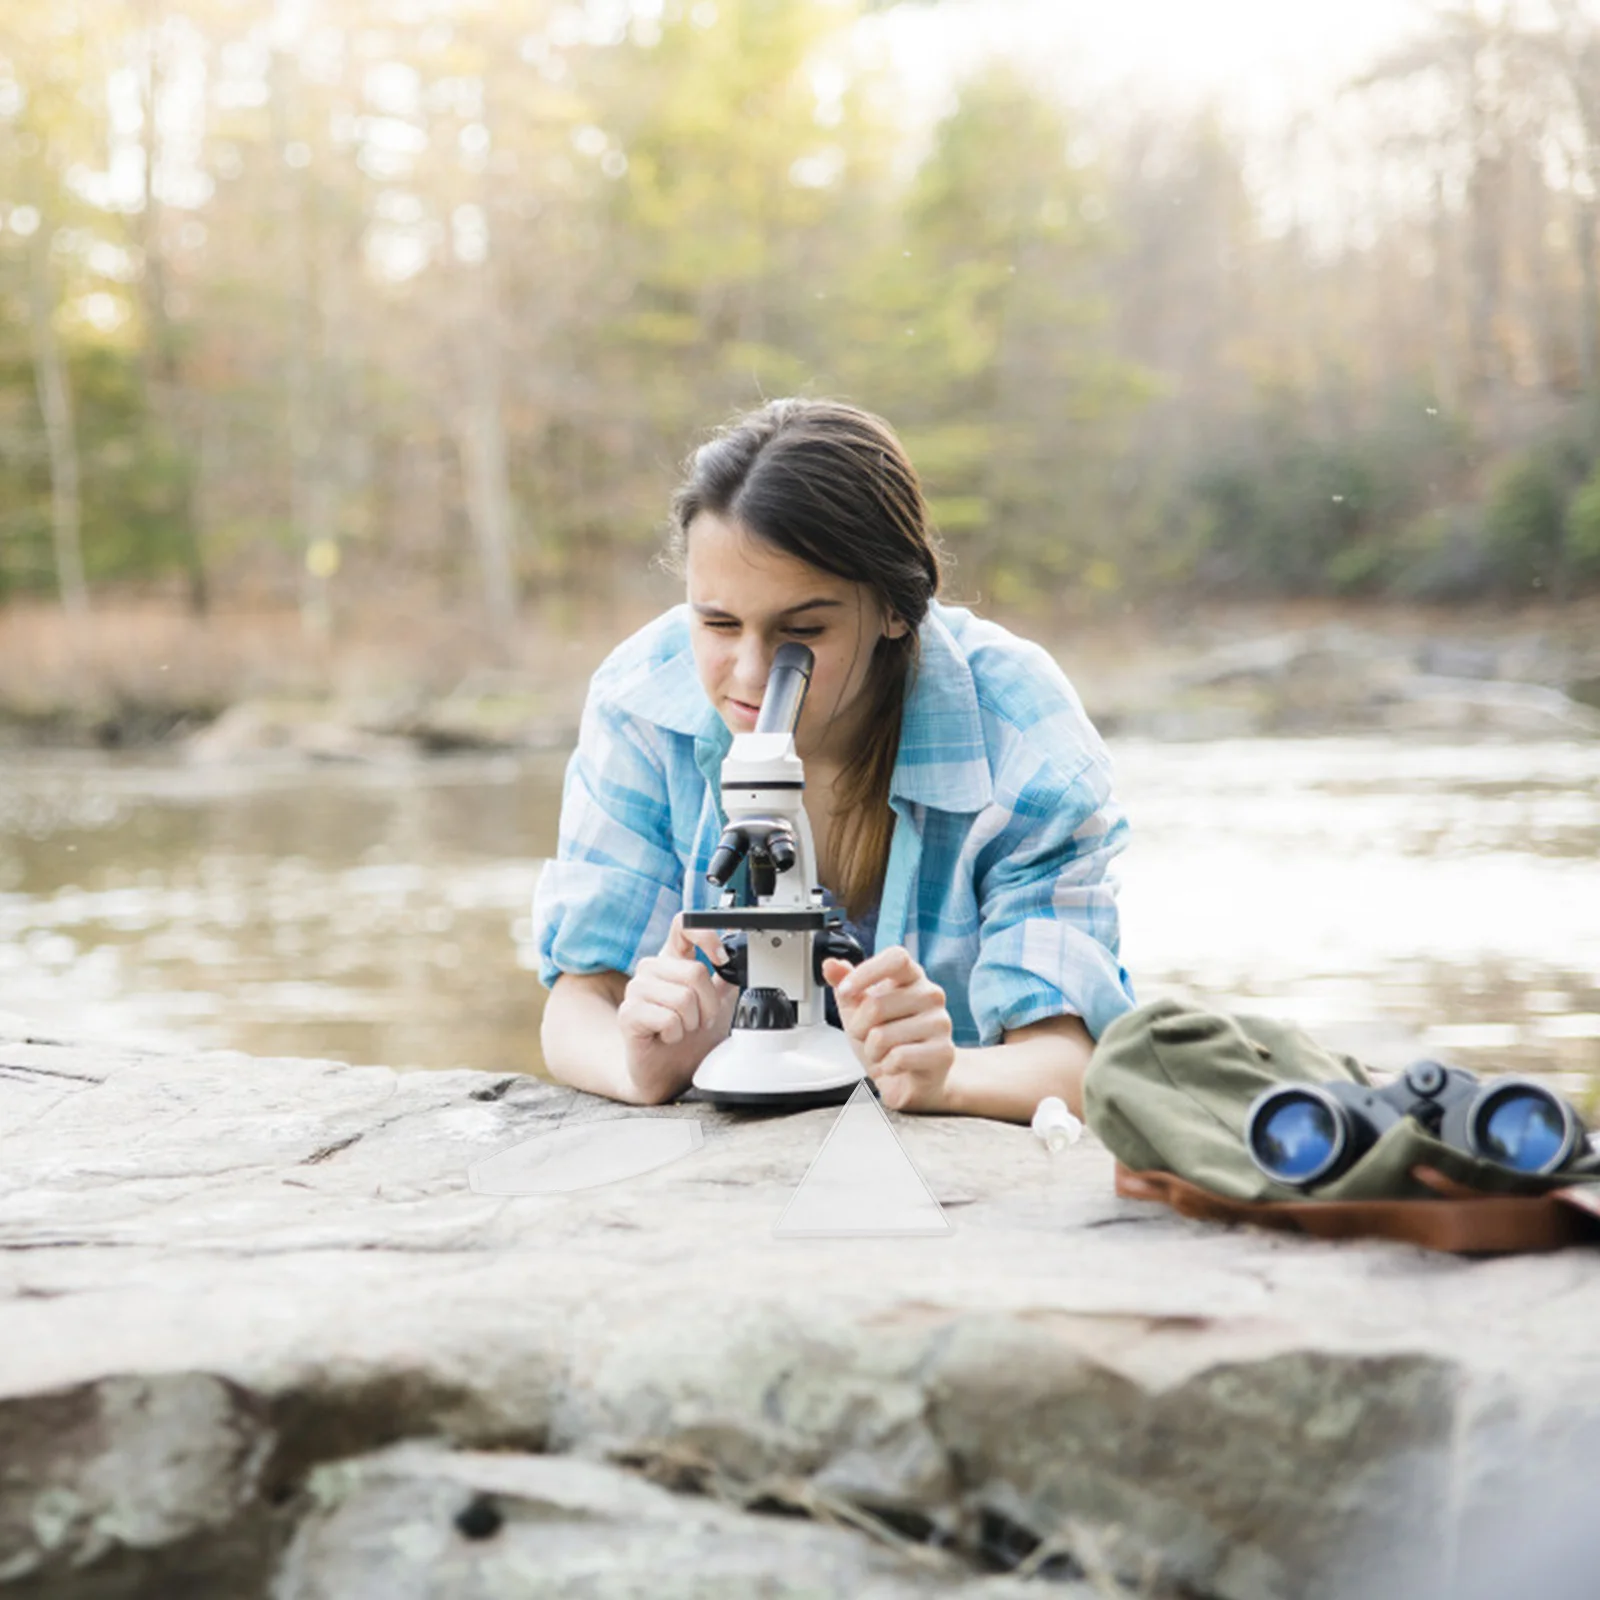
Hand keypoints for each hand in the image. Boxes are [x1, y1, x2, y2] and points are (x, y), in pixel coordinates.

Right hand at [616, 913, 738, 1103]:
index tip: (722, 959)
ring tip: (683, 1030)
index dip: (706, 936)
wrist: (667, 1073)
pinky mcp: (628, 1013)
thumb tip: (743, 959)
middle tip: (701, 1020)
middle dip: (708, 1004)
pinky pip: (667, 1018)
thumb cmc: (688, 1038)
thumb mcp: (717, 1004)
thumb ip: (727, 980)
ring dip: (692, 1022)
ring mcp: (636, 989)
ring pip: (682, 997)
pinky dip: (675, 1034)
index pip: (683, 925)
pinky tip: (668, 1038)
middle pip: (693, 970)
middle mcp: (652, 970)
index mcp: (673, 960)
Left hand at [821, 946, 955, 1111]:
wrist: (909, 1079)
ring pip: (882, 1036)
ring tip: (885, 1053)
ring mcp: (940, 1023)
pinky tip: (896, 1065)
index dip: (867, 972)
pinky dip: (886, 1066)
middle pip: (876, 1005)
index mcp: (911, 977)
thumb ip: (844, 985)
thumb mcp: (858, 1011)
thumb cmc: (886, 1040)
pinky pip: (898, 1057)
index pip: (896, 958)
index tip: (845, 991)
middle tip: (868, 1038)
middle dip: (858, 1029)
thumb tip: (830, 965)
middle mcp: (930, 995)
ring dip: (872, 1051)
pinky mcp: (944, 1052)